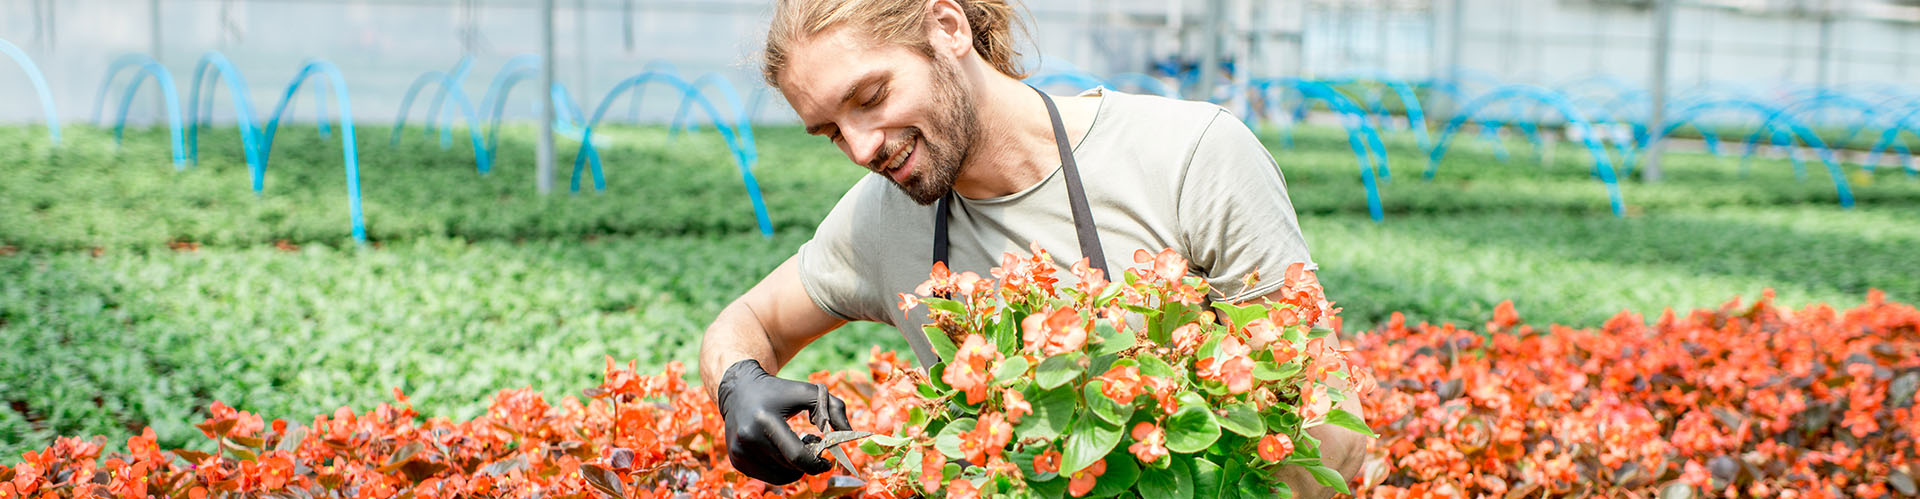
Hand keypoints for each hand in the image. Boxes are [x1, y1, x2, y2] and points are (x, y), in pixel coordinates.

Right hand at [715, 359, 851, 484]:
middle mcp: (748, 438)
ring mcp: (739, 451)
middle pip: (790, 466)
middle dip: (807, 461)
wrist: (739, 390)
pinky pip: (768, 477)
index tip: (827, 462)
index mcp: (765, 420)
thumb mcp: (809, 392)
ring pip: (780, 476)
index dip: (816, 464)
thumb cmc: (779, 391)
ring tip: (795, 446)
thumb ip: (834, 409)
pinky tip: (781, 451)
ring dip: (794, 467)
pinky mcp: (736, 460)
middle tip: (811, 445)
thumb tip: (849, 434)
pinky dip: (781, 469)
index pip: (796, 456)